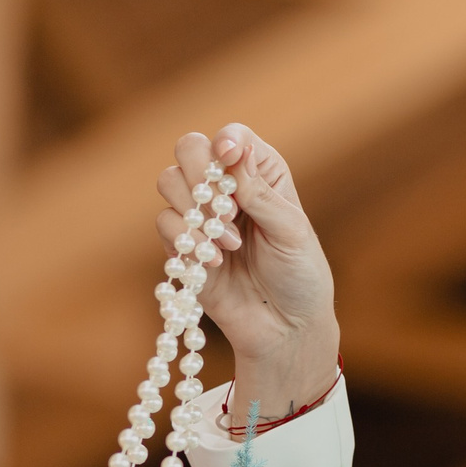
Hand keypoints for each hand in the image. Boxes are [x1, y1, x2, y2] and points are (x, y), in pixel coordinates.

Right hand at [154, 124, 340, 419]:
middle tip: (225, 209)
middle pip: (189, 149)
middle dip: (199, 174)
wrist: (285, 329)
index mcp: (261, 174)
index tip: (228, 158)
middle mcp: (227, 188)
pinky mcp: (184, 245)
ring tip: (230, 246)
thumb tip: (232, 155)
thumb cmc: (300, 276)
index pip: (232, 137)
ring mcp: (202, 215)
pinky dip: (187, 240)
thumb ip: (260, 194)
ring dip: (195, 211)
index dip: (224, 141)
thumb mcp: (292, 232)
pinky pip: (166, 224)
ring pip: (169, 181)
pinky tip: (214, 263)